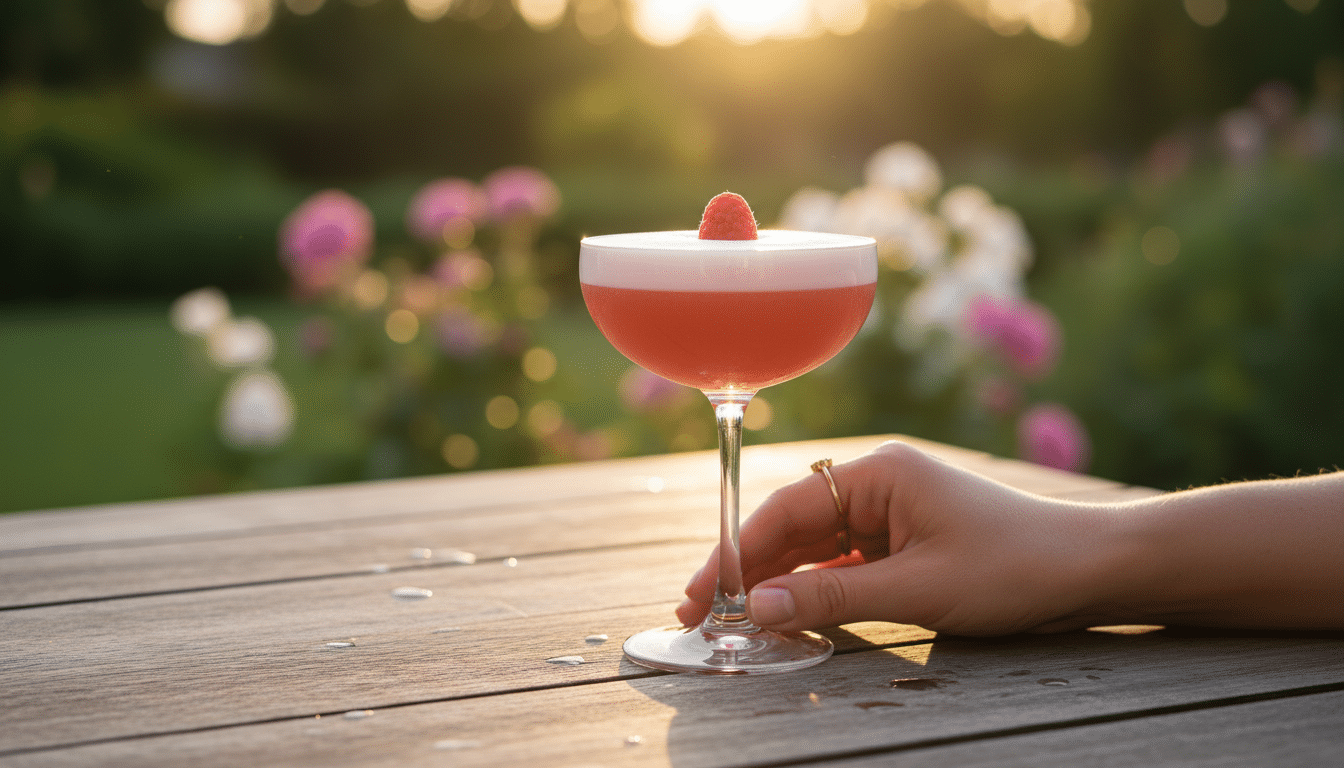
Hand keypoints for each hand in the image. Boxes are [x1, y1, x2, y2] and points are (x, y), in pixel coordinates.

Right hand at [677, 440, 1114, 635]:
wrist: (1089, 570)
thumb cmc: (1015, 567)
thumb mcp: (919, 589)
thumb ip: (833, 598)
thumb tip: (754, 608)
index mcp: (879, 474)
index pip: (787, 508)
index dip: (736, 550)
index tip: (700, 589)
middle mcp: (876, 485)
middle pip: (792, 526)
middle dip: (745, 569)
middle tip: (697, 613)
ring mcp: (889, 514)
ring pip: (812, 548)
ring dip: (774, 582)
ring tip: (729, 619)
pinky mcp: (902, 542)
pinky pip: (841, 565)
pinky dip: (812, 590)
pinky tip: (784, 615)